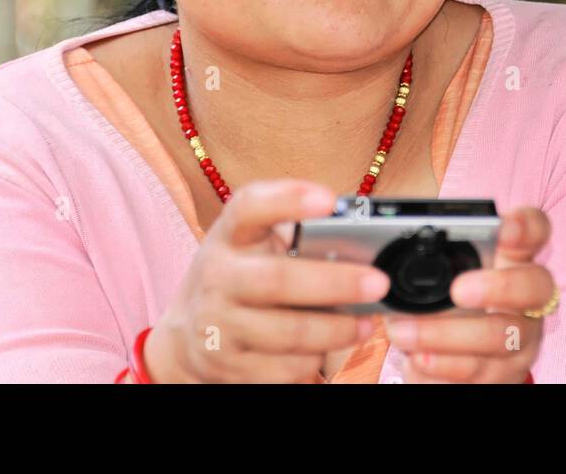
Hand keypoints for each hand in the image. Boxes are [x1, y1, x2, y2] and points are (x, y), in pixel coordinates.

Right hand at [143, 179, 388, 382]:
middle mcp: (217, 276)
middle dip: (336, 282)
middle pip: (278, 279)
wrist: (187, 337)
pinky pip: (284, 367)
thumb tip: (360, 244)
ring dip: (336, 330)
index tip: (329, 200)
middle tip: (378, 283)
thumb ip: (294, 237)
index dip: (288, 199)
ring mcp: (218, 325)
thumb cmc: (238, 277)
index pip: (250, 206)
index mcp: (228, 235)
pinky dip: (314, 359)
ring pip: (289, 332)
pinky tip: (327, 348)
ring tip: (365, 324)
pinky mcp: (228, 366)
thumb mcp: (251, 246)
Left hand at [383, 205, 553, 382]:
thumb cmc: (446, 307)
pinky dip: (446, 367)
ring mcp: (523, 338)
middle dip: (498, 287)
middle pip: (535, 285)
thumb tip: (377, 256)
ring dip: (448, 335)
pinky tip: (420, 360)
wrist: (454, 362)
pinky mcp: (508, 374)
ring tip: (405, 332)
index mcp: (513, 258)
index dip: (526, 226)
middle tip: (457, 291)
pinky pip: (482, 373)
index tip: (503, 228)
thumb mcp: (443, 278)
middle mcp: (527, 297)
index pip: (535, 230)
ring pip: (501, 336)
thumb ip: (429, 262)